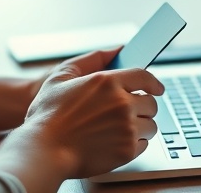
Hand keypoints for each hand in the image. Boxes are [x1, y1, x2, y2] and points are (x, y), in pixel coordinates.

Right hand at [23, 49, 164, 177]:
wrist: (43, 151)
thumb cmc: (48, 114)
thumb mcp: (62, 76)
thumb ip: (92, 58)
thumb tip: (117, 49)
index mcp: (108, 82)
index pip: (144, 77)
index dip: (153, 83)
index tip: (156, 88)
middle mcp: (122, 104)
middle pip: (151, 103)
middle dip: (143, 106)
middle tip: (130, 111)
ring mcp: (126, 128)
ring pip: (151, 125)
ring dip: (141, 125)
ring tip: (121, 128)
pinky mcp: (127, 150)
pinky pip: (144, 144)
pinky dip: (135, 143)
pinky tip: (117, 141)